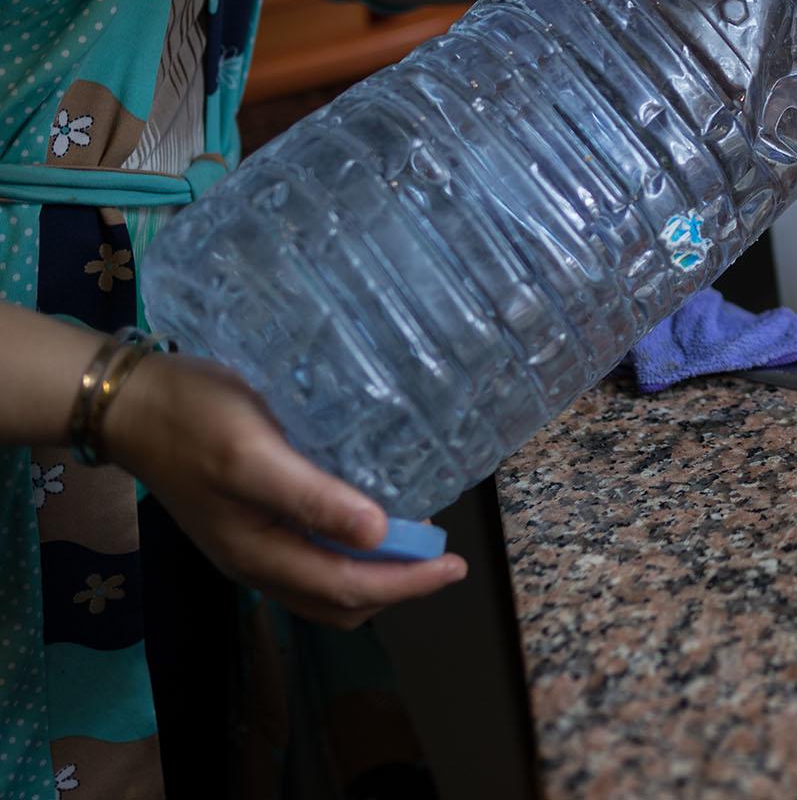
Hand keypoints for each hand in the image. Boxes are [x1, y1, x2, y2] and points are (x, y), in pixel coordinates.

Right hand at [104, 353, 466, 628]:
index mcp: (260, 555)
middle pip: (341, 599)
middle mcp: (258, 563)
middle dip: (398, 584)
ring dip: (376, 572)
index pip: (348, 590)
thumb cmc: (194, 421)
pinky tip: (373, 515)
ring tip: (418, 538)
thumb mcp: (252, 455)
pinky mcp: (252, 521)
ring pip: (327, 583)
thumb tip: (375, 535)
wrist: (133, 403)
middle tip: (445, 553)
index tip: (456, 564)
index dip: (407, 584)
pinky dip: (351, 551)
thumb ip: (310, 498)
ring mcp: (253, 545)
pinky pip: (312, 556)